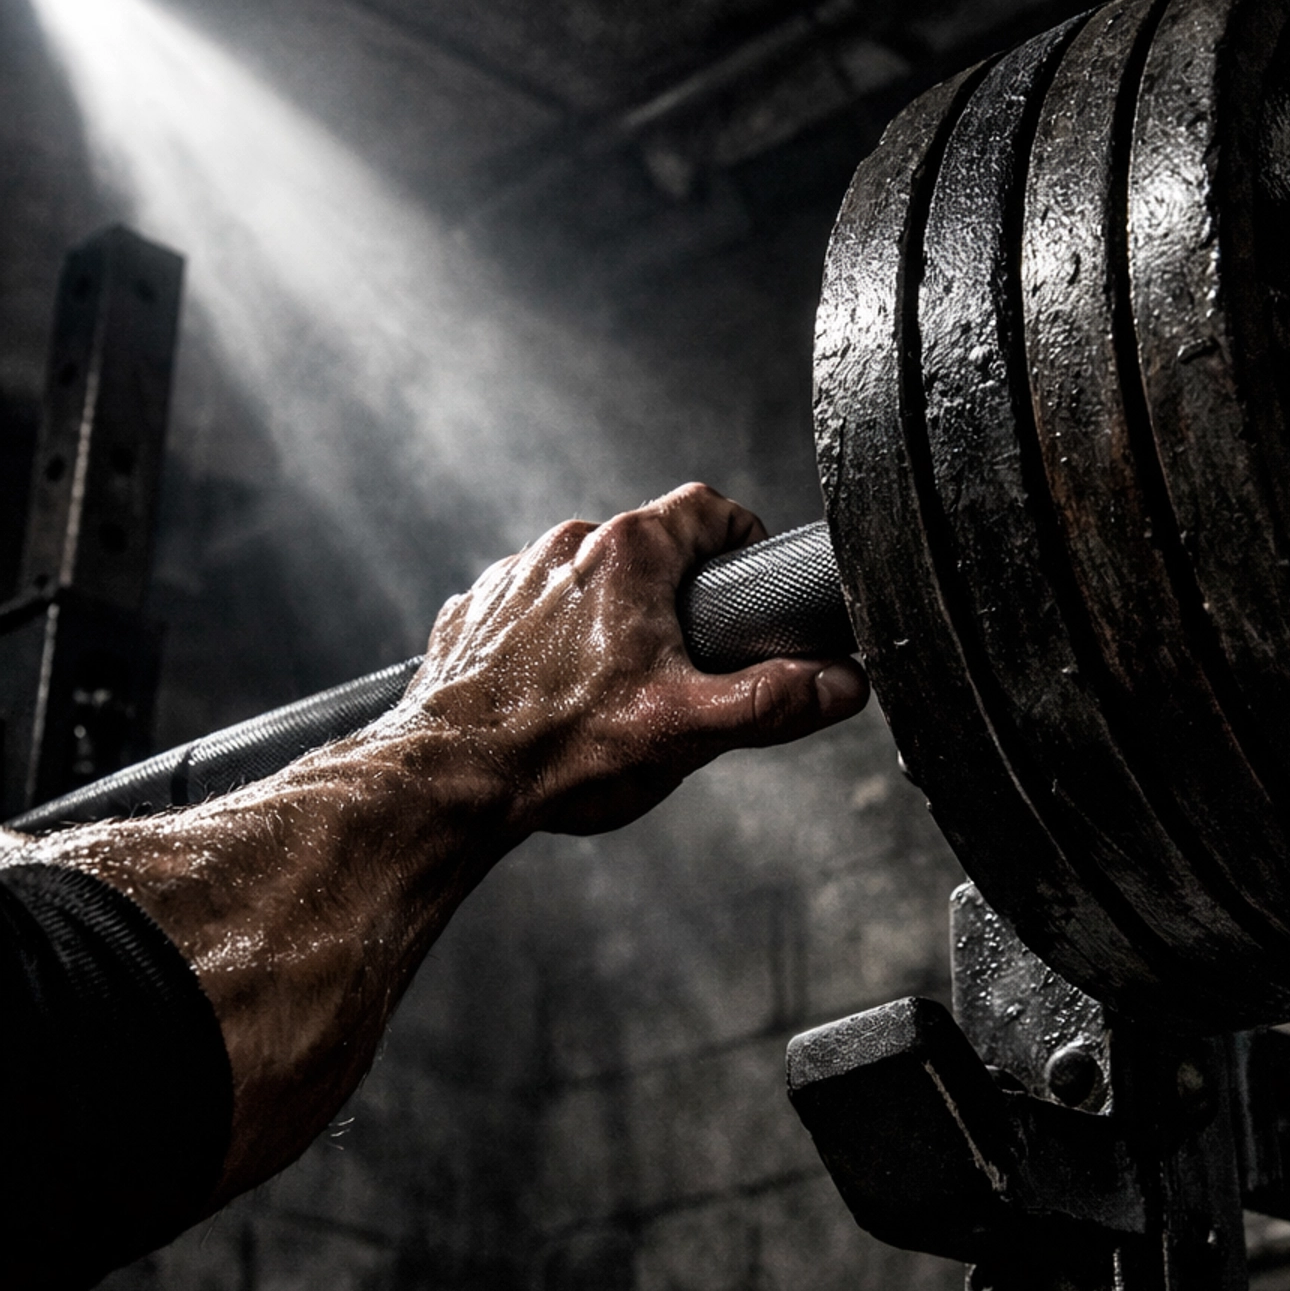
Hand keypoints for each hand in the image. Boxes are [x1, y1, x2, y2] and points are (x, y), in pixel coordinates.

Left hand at [396, 481, 867, 838]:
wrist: (449, 782)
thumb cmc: (561, 752)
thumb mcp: (691, 729)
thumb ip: (775, 701)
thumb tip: (839, 683)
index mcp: (627, 554)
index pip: (708, 508)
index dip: (741, 540)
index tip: (749, 576)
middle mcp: (566, 547)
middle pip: (647, 550)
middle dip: (675, 598)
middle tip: (688, 664)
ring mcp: (512, 577)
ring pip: (585, 580)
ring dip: (608, 620)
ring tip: (615, 692)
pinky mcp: (472, 614)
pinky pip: (530, 611)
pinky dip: (550, 642)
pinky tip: (556, 697)